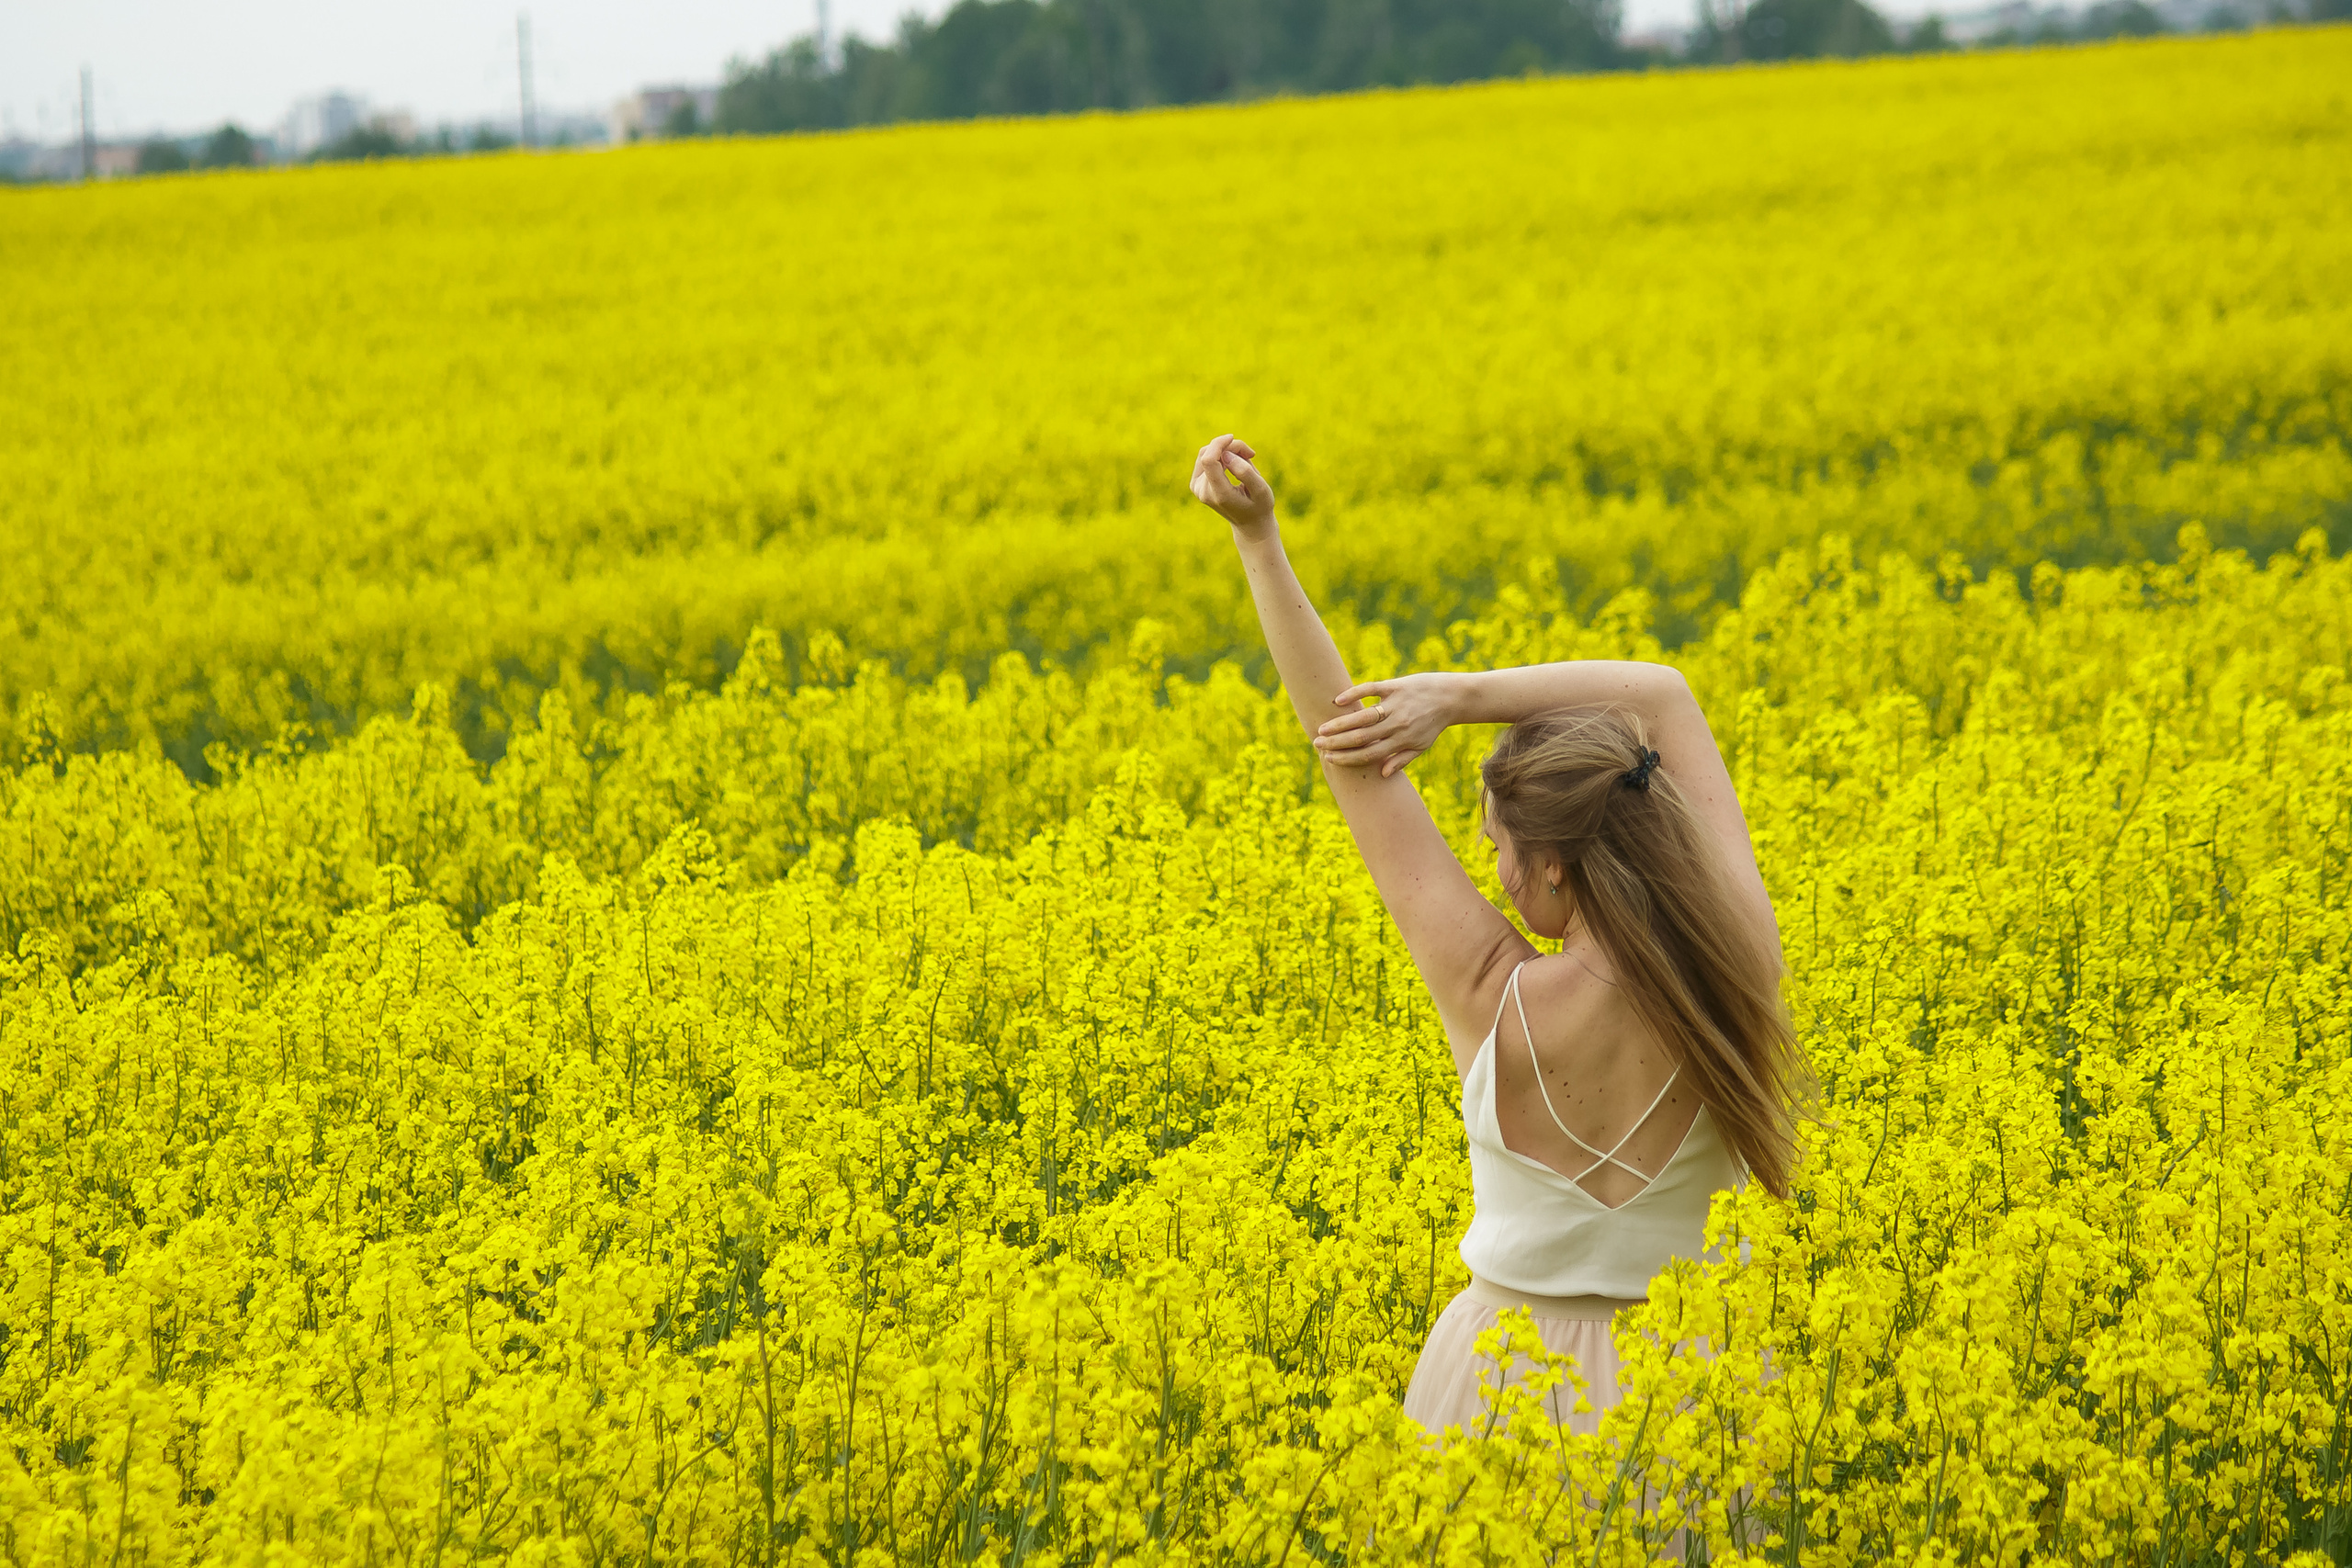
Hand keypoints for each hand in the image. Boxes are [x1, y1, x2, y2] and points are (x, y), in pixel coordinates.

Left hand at [1189, 434, 1276, 535]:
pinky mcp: (1196, 484)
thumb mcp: (1261, 490)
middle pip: (1209, 454)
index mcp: (1219, 494)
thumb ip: (1246, 472)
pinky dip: (1220, 455)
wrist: (1249, 524)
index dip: (1218, 444)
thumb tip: (1226, 454)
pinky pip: (1205, 459)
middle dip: (1229, 447)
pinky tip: (1234, 461)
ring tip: (1246, 457)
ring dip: (1226, 450)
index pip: (1208, 460)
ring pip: (1206, 453)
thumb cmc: (1259, 506)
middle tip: (1250, 453)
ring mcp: (1197, 489)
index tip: (1233, 438)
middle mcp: (1203, 492)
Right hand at [1314, 672, 1458, 776]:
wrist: (1451, 697)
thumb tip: (1382, 774)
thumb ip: (1401, 759)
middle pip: (1361, 737)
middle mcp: (1397, 724)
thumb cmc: (1433, 724)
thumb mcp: (1421, 746)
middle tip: (1317, 744)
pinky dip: (1354, 694)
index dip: (1347, 758)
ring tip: (1322, 728)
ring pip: (1363, 716)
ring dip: (1340, 723)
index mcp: (1401, 741)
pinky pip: (1371, 689)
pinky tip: (1338, 700)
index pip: (1369, 753)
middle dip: (1337, 743)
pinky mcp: (1396, 686)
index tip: (1329, 759)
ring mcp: (1396, 704)